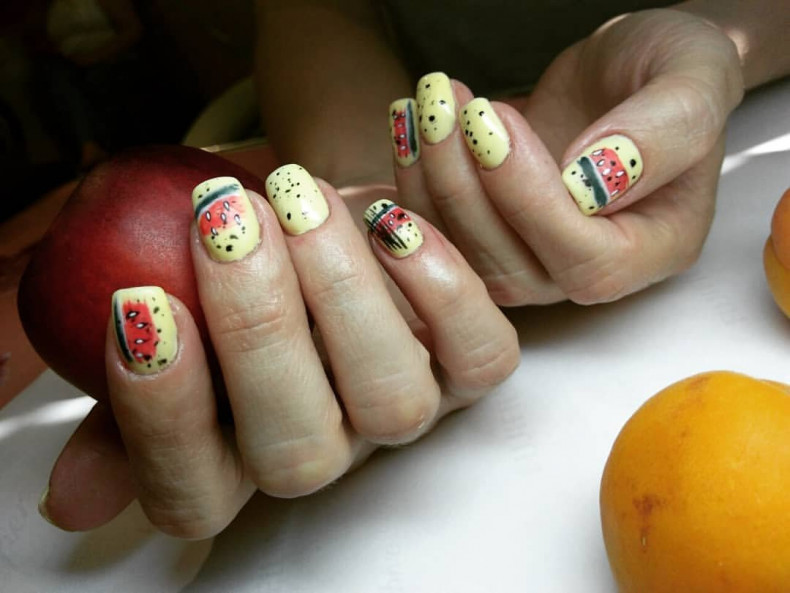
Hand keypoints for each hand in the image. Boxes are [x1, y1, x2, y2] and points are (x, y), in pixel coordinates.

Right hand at [39, 168, 518, 538]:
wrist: (323, 221)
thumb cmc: (244, 263)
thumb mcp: (174, 314)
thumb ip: (127, 396)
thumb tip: (72, 497)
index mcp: (238, 460)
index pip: (193, 490)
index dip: (162, 415)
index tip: (140, 304)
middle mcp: (328, 450)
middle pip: (297, 452)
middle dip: (257, 333)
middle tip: (226, 223)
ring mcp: (404, 410)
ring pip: (393, 403)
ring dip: (343, 295)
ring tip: (299, 197)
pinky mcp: (470, 366)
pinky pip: (482, 356)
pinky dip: (442, 286)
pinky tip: (391, 218)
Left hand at [393, 9, 742, 304]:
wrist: (623, 74)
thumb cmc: (670, 72)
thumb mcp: (691, 79)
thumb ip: (663, 130)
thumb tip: (592, 178)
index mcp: (655, 248)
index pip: (587, 260)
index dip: (531, 202)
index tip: (494, 123)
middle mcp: (591, 270)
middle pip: (514, 269)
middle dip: (466, 189)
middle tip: (444, 107)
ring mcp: (534, 262)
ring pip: (465, 259)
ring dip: (430, 184)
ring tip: (422, 106)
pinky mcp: (491, 241)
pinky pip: (441, 235)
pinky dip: (413, 184)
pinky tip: (404, 127)